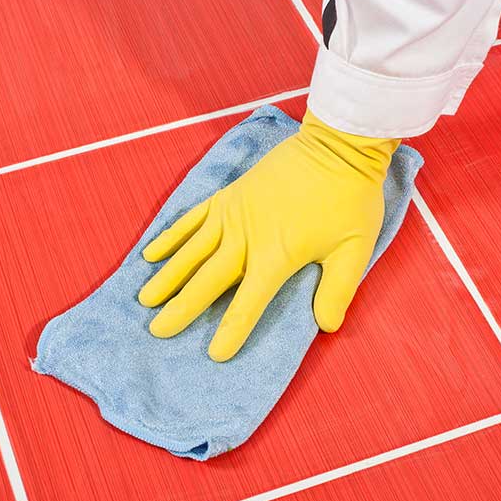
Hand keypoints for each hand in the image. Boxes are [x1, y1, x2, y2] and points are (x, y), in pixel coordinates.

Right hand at [138, 109, 399, 361]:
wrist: (336, 146)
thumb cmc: (349, 199)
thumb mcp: (354, 249)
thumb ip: (338, 290)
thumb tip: (327, 327)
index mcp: (276, 256)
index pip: (249, 302)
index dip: (232, 329)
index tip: (215, 354)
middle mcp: (246, 237)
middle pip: (207, 279)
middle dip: (182, 307)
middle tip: (157, 330)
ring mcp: (233, 214)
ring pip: (192, 250)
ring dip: (168, 275)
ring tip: (146, 299)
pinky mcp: (229, 195)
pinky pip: (192, 218)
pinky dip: (171, 237)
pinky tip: (152, 253)